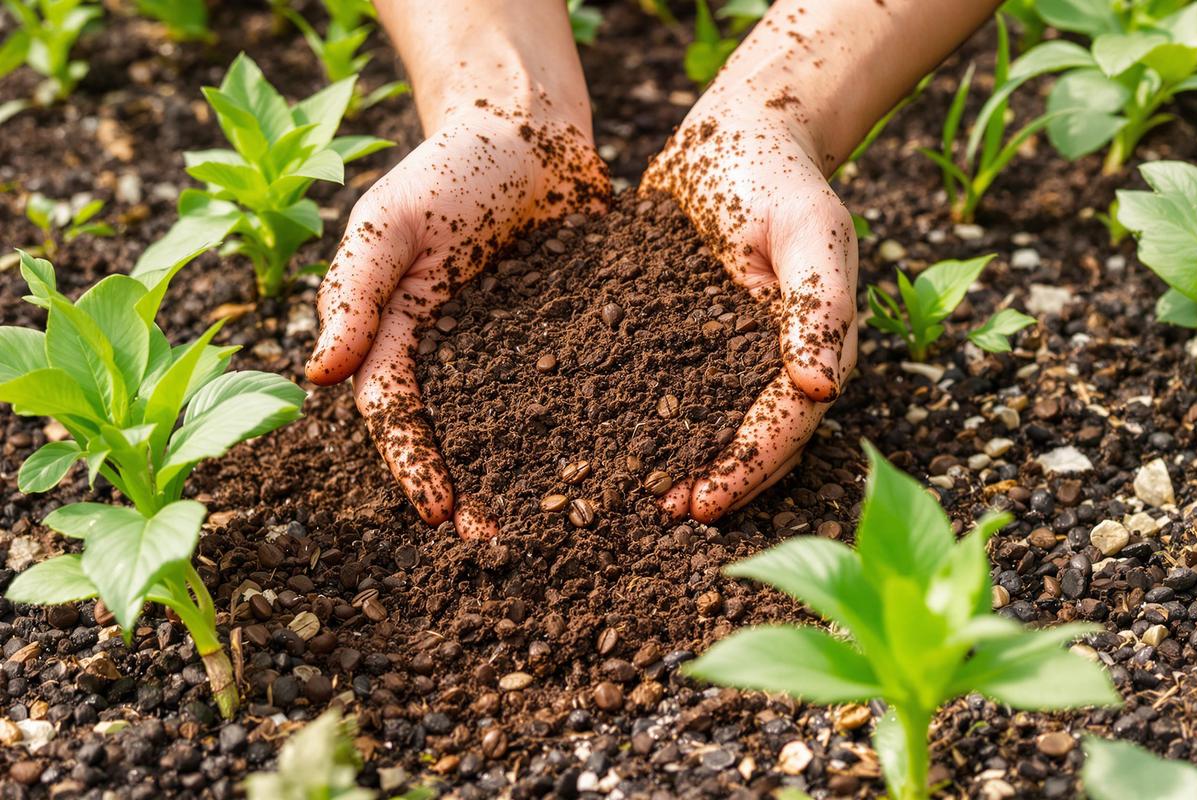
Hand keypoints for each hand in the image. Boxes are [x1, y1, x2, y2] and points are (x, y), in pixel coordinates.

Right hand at [305, 104, 608, 538]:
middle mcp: (460, 361)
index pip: (399, 417)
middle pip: (459, 439)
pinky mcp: (576, 341)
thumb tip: (319, 375)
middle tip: (498, 543)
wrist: (530, 133)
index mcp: (403, 340)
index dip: (414, 466)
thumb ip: (355, 292)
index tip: (441, 511)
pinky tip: (623, 463)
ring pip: (523, 429)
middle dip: (474, 492)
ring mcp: (520, 356)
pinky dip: (598, 429)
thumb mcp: (392, 222)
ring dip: (534, 478)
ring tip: (563, 525)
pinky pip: (585, 391)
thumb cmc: (449, 170)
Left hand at [643, 90, 858, 523]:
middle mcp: (773, 363)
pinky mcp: (686, 338)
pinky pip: (669, 389)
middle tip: (665, 517)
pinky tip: (605, 442)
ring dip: (683, 466)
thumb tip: (820, 389)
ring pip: (711, 427)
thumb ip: (819, 307)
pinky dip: (647, 422)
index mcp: (811, 348)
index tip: (703, 502)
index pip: (787, 425)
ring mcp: (729, 355)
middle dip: (716, 483)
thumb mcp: (810, 231)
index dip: (748, 468)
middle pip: (753, 443)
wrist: (738, 135)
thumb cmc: (779, 178)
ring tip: (638, 501)